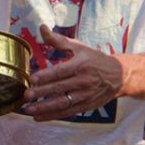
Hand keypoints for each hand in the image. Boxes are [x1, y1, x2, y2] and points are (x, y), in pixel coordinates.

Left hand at [21, 27, 144, 121]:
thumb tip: (42, 27)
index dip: (46, 76)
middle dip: (41, 93)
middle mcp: (83, 81)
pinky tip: (39, 117)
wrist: (119, 76)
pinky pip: (68, 112)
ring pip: (63, 103)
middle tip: (26, 96)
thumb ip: (58, 40)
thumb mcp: (79, 47)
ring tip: (29, 109)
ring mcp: (85, 95)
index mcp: (80, 65)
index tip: (32, 79)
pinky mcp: (86, 106)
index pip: (60, 71)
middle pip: (59, 88)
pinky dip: (53, 115)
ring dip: (45, 107)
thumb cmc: (94, 59)